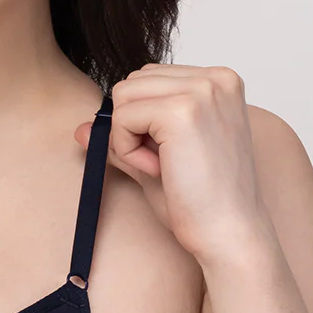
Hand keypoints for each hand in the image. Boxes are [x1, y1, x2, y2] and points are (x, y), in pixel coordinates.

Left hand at [73, 64, 274, 265]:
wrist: (229, 234)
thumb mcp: (159, 159)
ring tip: (163, 167)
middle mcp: (215, 78)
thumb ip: (124, 137)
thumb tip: (82, 128)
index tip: (173, 155)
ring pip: (123, 97)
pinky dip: (128, 151)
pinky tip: (159, 171)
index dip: (144, 121)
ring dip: (128, 138)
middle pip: (132, 82)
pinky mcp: (181, 112)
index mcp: (219, 81)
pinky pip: (122, 119)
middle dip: (133, 126)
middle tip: (165, 164)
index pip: (148, 79)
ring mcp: (201, 91)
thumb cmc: (203, 203)